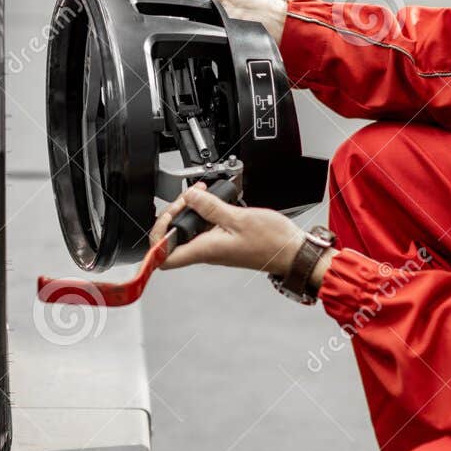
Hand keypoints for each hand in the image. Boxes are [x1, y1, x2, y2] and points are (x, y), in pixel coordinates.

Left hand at [150, 182, 305, 273]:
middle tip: (187, 198)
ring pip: (190, 231)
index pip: (163, 256)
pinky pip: (205, 228)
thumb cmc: (272, 243)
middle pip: (174, 238)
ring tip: (200, 195)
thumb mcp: (238, 218)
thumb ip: (210, 207)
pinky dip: (205, 213)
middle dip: (175, 214)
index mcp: (204, 250)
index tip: (168, 215)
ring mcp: (215, 247)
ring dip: (191, 211)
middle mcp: (206, 251)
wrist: (293, 253)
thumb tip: (190, 197)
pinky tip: (214, 201)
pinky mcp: (224, 241)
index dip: (158, 236)